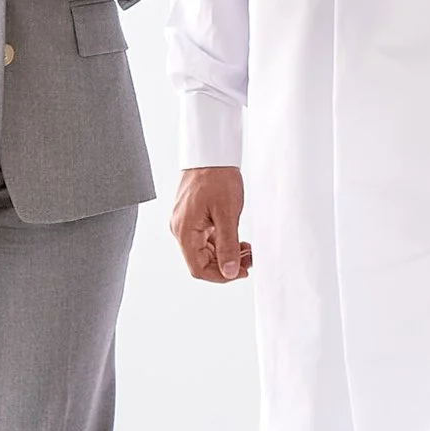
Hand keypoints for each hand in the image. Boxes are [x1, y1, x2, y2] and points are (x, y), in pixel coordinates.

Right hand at [169, 165, 251, 282]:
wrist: (211, 154)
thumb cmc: (217, 178)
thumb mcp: (227, 214)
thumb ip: (228, 246)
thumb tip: (230, 272)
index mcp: (185, 231)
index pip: (198, 268)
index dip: (221, 276)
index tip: (241, 272)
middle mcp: (180, 229)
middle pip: (201, 262)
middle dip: (226, 265)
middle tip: (249, 260)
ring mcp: (185, 223)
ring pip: (204, 251)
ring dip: (225, 255)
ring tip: (246, 249)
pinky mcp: (192, 217)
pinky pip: (205, 239)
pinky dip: (221, 243)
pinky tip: (237, 240)